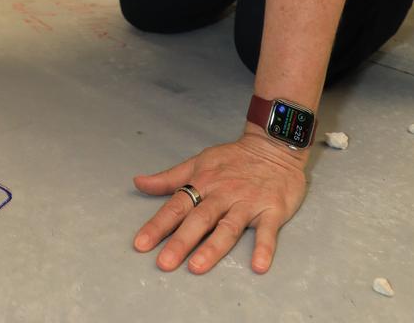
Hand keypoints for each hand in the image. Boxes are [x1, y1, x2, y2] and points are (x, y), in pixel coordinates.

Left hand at [132, 130, 307, 274]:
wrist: (274, 146)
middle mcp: (223, 194)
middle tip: (164, 263)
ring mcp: (247, 203)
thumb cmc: (234, 159)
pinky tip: (258, 265)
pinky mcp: (272, 210)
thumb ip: (169, 177)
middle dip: (180, 241)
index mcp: (203, 182)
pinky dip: (263, 248)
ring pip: (228, 228)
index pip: (177, 206)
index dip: (158, 225)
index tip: (141, 244)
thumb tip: (139, 182)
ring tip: (197, 266)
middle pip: (199, 219)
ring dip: (212, 248)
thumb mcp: (199, 162)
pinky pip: (267, 231)